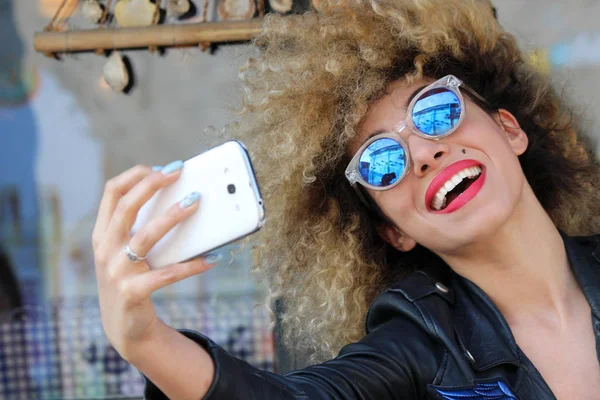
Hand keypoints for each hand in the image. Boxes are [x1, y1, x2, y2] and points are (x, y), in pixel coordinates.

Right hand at [92, 161, 216, 359]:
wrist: (125, 328)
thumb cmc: (132, 280)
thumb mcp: (126, 253)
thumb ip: (140, 228)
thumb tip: (180, 198)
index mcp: (103, 234)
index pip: (111, 193)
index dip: (134, 175)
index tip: (160, 168)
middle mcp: (105, 250)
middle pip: (126, 207)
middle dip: (151, 185)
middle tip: (177, 172)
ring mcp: (116, 272)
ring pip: (145, 236)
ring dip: (172, 216)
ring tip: (195, 202)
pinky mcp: (133, 293)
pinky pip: (166, 274)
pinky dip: (191, 265)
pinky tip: (210, 258)